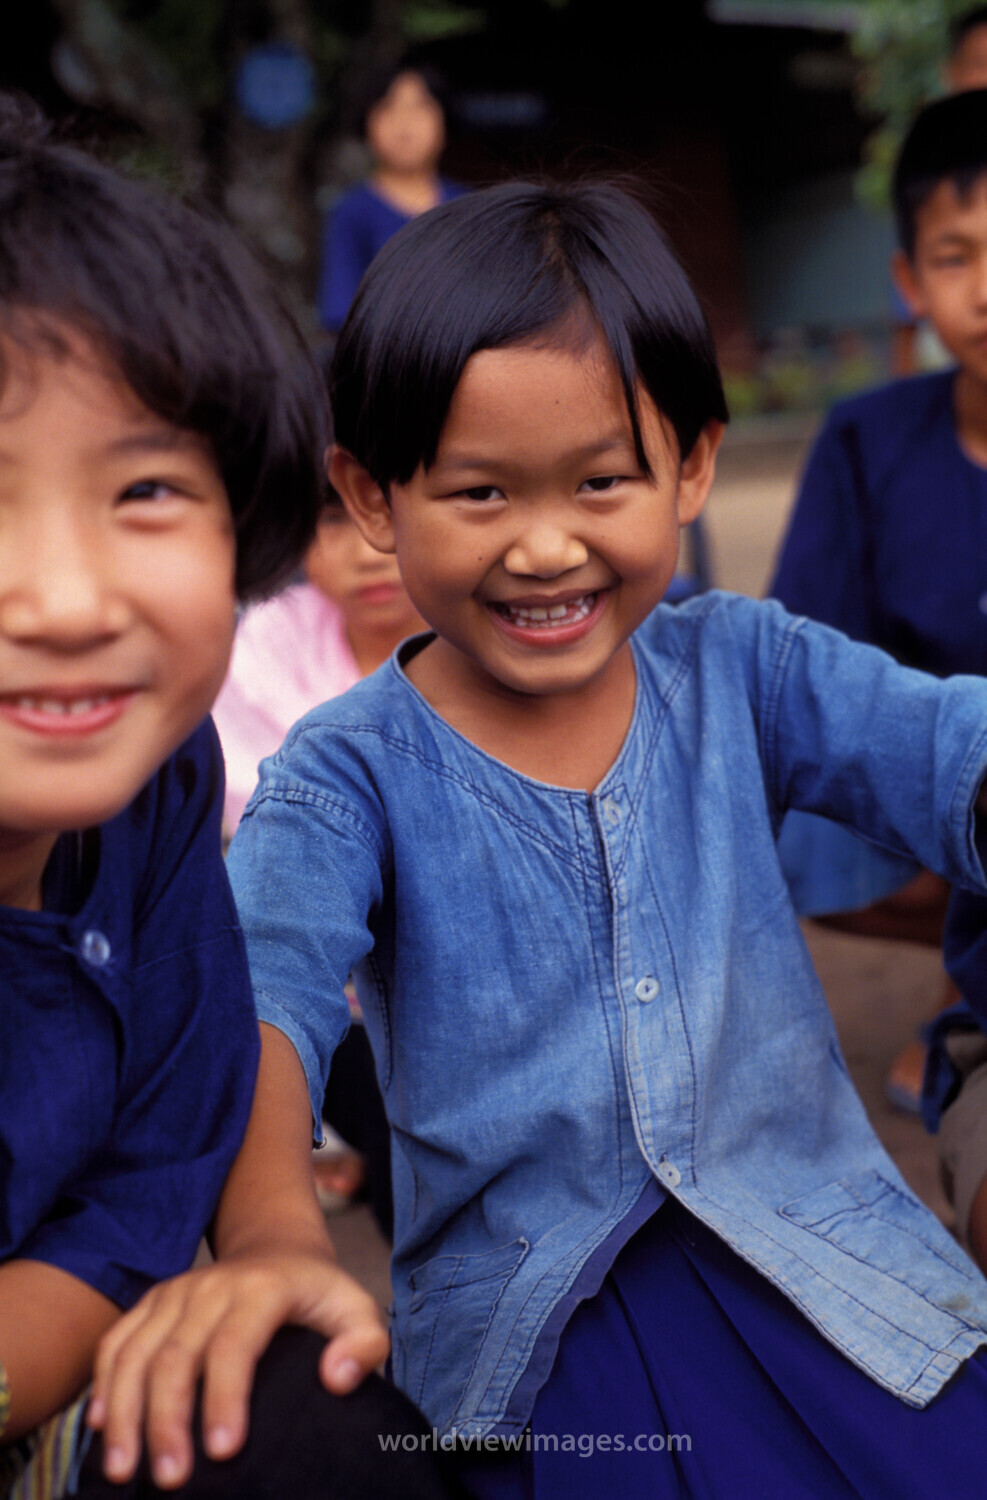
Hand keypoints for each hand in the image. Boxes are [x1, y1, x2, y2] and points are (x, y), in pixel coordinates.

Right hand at [86, 1250, 388, 1489]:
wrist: (276, 1247)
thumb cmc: (317, 1292)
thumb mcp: (356, 1307)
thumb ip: (364, 1341)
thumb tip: (337, 1378)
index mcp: (263, 1288)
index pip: (235, 1345)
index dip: (225, 1398)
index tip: (222, 1453)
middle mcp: (211, 1286)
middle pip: (176, 1356)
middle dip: (167, 1422)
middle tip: (169, 1480)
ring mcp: (175, 1292)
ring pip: (136, 1351)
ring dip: (125, 1412)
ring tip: (123, 1469)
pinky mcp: (151, 1302)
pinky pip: (115, 1340)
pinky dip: (102, 1383)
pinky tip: (100, 1428)